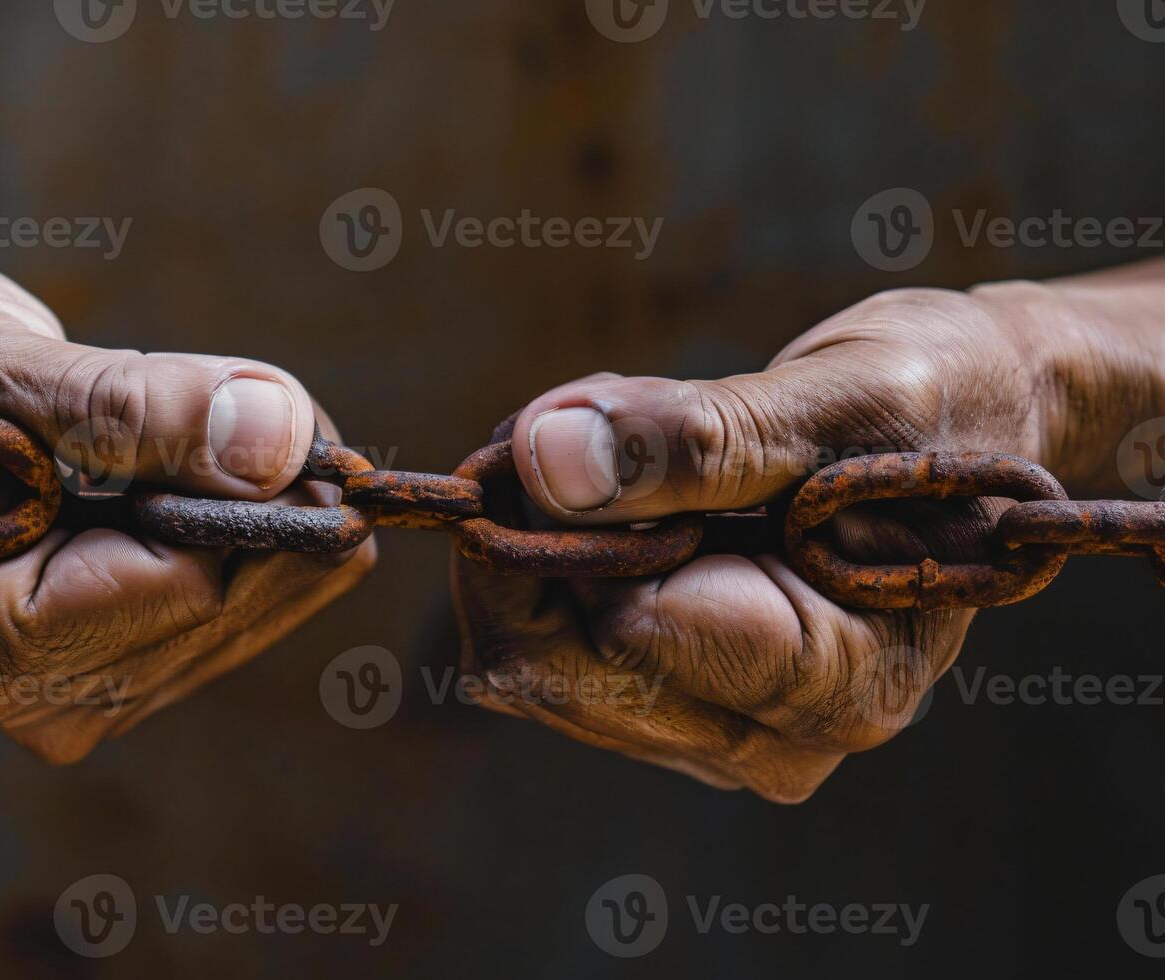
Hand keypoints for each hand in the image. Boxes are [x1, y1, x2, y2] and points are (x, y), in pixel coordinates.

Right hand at [0, 251, 373, 761]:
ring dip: (269, 527)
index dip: (273, 512)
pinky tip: (230, 482)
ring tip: (253, 439)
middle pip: (224, 614)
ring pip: (234, 618)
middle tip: (309, 427)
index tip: (327, 439)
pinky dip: (244, 542)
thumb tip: (278, 438)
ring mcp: (63, 687)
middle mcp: (25, 693)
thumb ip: (132, 407)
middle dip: (282, 517)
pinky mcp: (92, 656)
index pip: (191, 590)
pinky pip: (214, 611)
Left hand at [453, 276, 1164, 801]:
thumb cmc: (933, 401)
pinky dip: (546, 552)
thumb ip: (701, 440)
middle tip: (559, 418)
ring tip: (609, 437)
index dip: (552, 533)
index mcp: (841, 683)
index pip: (624, 636)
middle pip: (556, 673)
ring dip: (535, 537)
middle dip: (525, 538)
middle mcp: (775, 736)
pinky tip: (605, 481)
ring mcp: (717, 725)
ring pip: (535, 661)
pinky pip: (551, 642)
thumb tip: (545, 459)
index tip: (539, 427)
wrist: (965, 414)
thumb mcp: (834, 400)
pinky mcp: (672, 692)